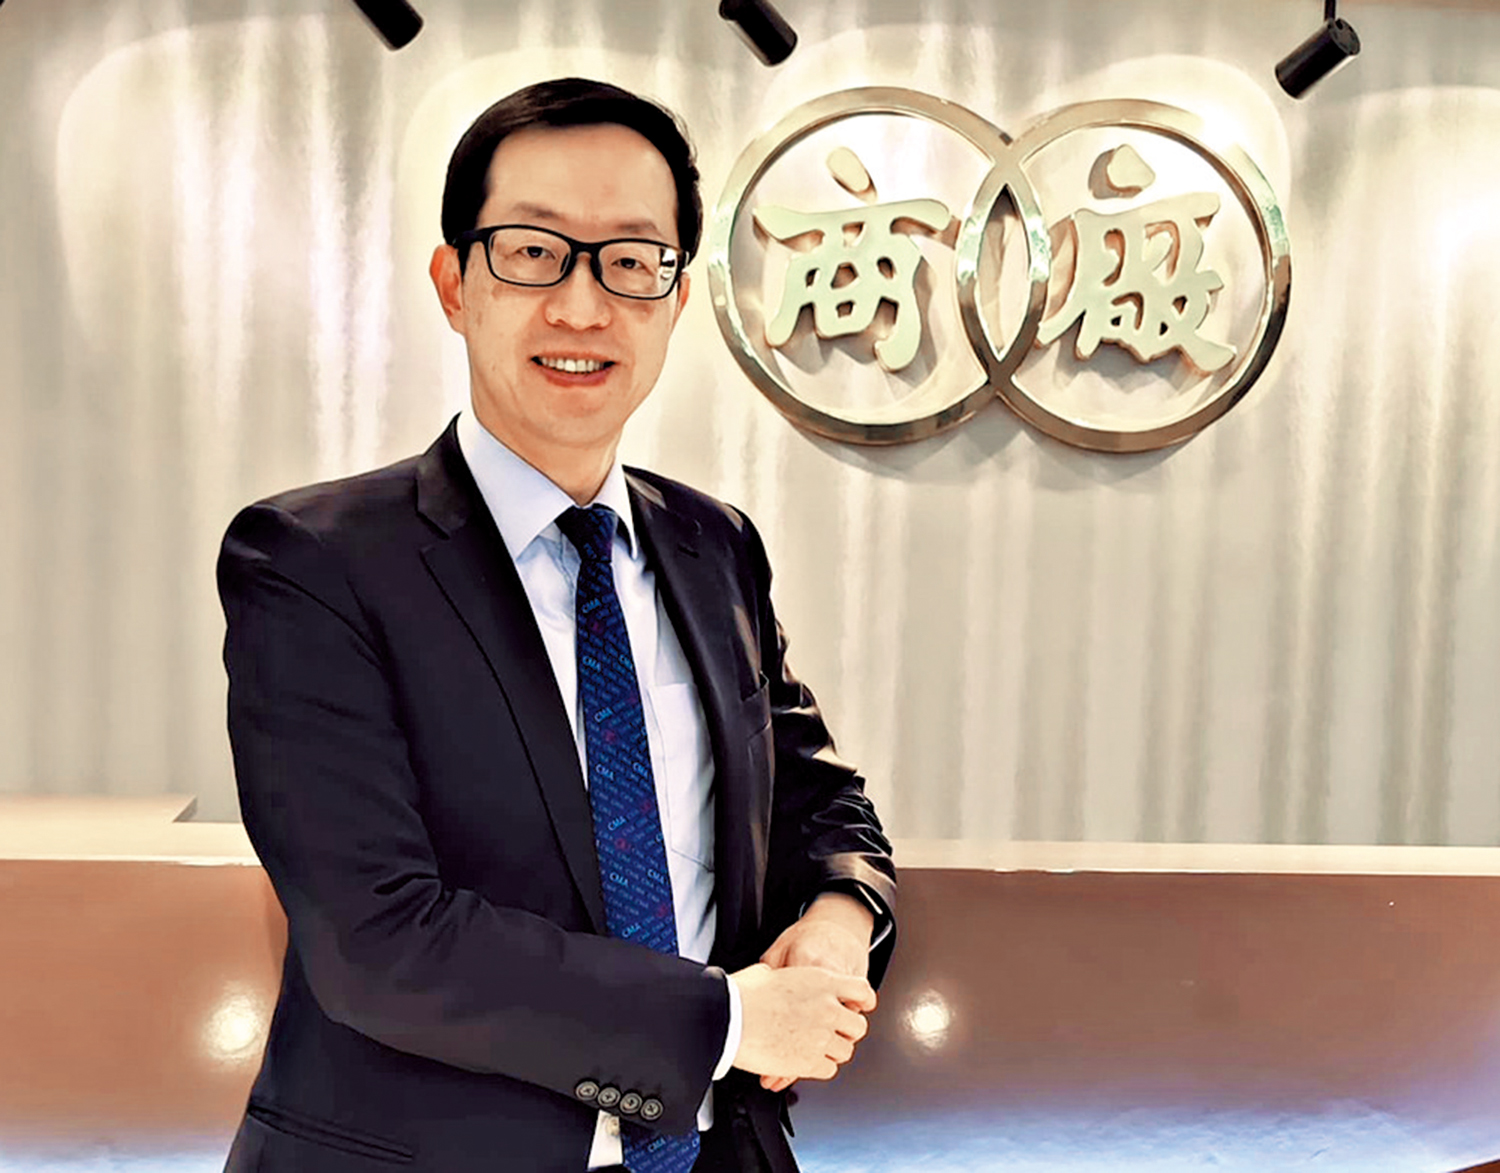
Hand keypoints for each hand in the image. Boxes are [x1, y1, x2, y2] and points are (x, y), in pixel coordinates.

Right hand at [755, 892, 875, 1091]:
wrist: (729, 1018)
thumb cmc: (742, 995)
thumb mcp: (767, 970)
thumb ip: (782, 974)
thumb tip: (772, 975)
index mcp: (820, 980)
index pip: (861, 990)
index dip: (863, 1001)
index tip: (860, 1007)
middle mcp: (827, 1008)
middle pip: (858, 1027)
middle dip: (846, 1032)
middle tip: (833, 1033)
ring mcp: (820, 1036)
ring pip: (845, 1051)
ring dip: (831, 1051)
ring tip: (813, 1048)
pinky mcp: (809, 1061)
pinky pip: (829, 1069)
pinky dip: (818, 1067)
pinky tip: (804, 1060)